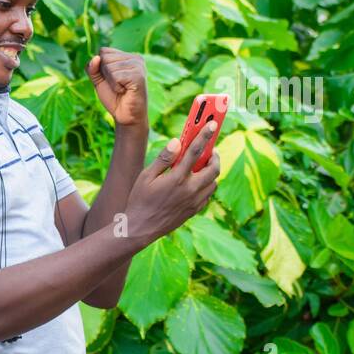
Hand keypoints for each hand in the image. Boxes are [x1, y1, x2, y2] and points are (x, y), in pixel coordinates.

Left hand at [86, 47, 147, 128]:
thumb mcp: (99, 81)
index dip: (100, 68)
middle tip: (118, 86)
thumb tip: (95, 58)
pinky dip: (116, 87)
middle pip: (105, 58)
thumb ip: (93, 69)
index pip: (103, 51)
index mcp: (127, 56)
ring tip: (122, 89)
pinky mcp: (139, 75)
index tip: (111, 80)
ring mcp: (138, 65)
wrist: (125, 116)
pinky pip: (115, 76)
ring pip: (109, 67)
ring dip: (111, 82)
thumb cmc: (114, 98)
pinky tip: (125, 91)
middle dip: (105, 75)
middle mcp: (135, 57)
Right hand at [123, 123, 220, 243]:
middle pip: (213, 168)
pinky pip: (208, 195)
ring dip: (212, 171)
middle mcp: (189, 190)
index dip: (205, 136)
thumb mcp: (146, 177)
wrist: (140, 229)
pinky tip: (197, 183)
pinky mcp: (194, 210)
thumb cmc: (139, 200)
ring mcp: (194, 202)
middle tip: (210, 151)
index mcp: (176, 178)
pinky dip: (207, 185)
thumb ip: (163, 158)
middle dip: (215, 156)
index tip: (212, 125)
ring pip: (214, 182)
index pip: (195, 151)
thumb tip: (177, 141)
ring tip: (203, 166)